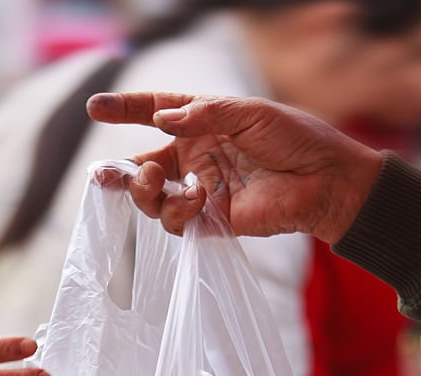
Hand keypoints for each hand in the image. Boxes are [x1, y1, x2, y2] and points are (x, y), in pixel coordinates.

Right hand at [86, 92, 382, 242]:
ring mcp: (202, 192)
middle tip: (109, 174)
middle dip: (122, 171)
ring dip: (145, 192)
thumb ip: (204, 114)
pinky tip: (197, 199)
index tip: (94, 108)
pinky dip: (178, 211)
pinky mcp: (212, 222)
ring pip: (152, 200)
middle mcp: (197, 159)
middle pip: (143, 167)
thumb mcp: (250, 112)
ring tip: (158, 183)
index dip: (125, 110)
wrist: (325, 181)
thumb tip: (163, 118)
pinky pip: (176, 223)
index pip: (156, 114)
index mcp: (203, 125)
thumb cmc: (296, 139)